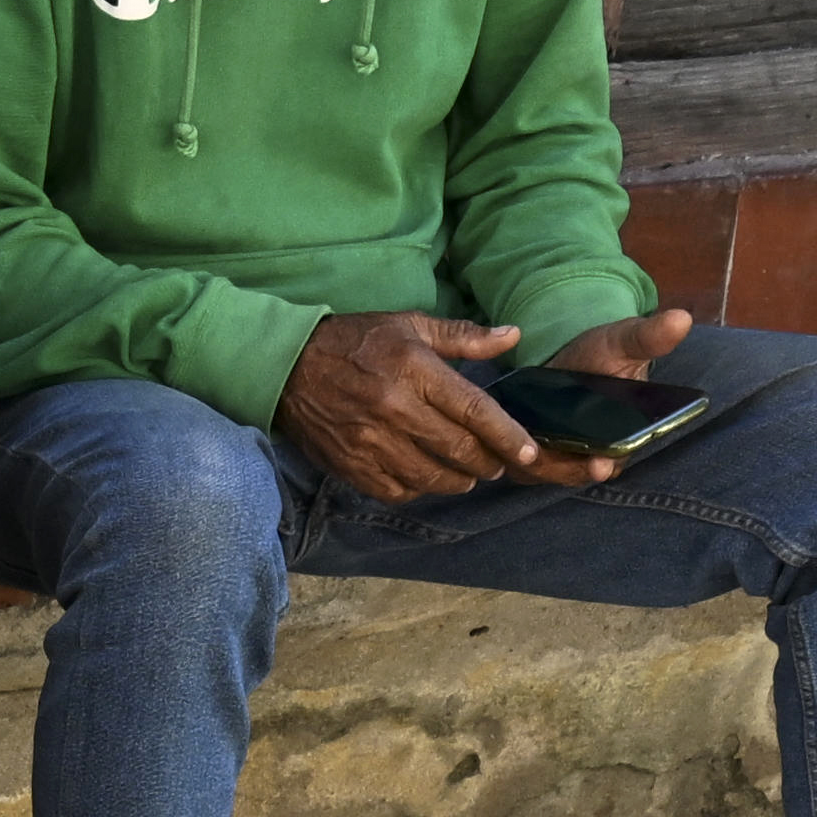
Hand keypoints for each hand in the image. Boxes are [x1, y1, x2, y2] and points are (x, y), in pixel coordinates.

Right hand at [275, 307, 552, 504]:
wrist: (287, 365)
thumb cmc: (355, 341)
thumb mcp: (409, 326)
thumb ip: (463, 337)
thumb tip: (513, 336)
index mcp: (414, 370)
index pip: (474, 410)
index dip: (507, 436)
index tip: (529, 453)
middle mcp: (394, 409)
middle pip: (458, 450)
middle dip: (487, 462)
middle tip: (496, 463)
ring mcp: (371, 442)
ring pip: (432, 477)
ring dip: (458, 479)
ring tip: (466, 473)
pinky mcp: (351, 465)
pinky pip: (398, 490)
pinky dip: (419, 488)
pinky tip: (425, 476)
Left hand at [528, 304, 697, 491]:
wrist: (564, 357)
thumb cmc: (601, 354)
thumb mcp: (623, 343)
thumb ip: (648, 337)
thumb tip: (681, 319)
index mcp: (618, 439)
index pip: (613, 462)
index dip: (605, 466)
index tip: (602, 464)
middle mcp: (587, 454)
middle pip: (576, 472)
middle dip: (569, 470)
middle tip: (554, 462)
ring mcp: (555, 453)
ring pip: (543, 469)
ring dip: (535, 463)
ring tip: (527, 451)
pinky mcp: (526, 448)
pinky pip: (517, 460)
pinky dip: (510, 452)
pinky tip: (500, 441)